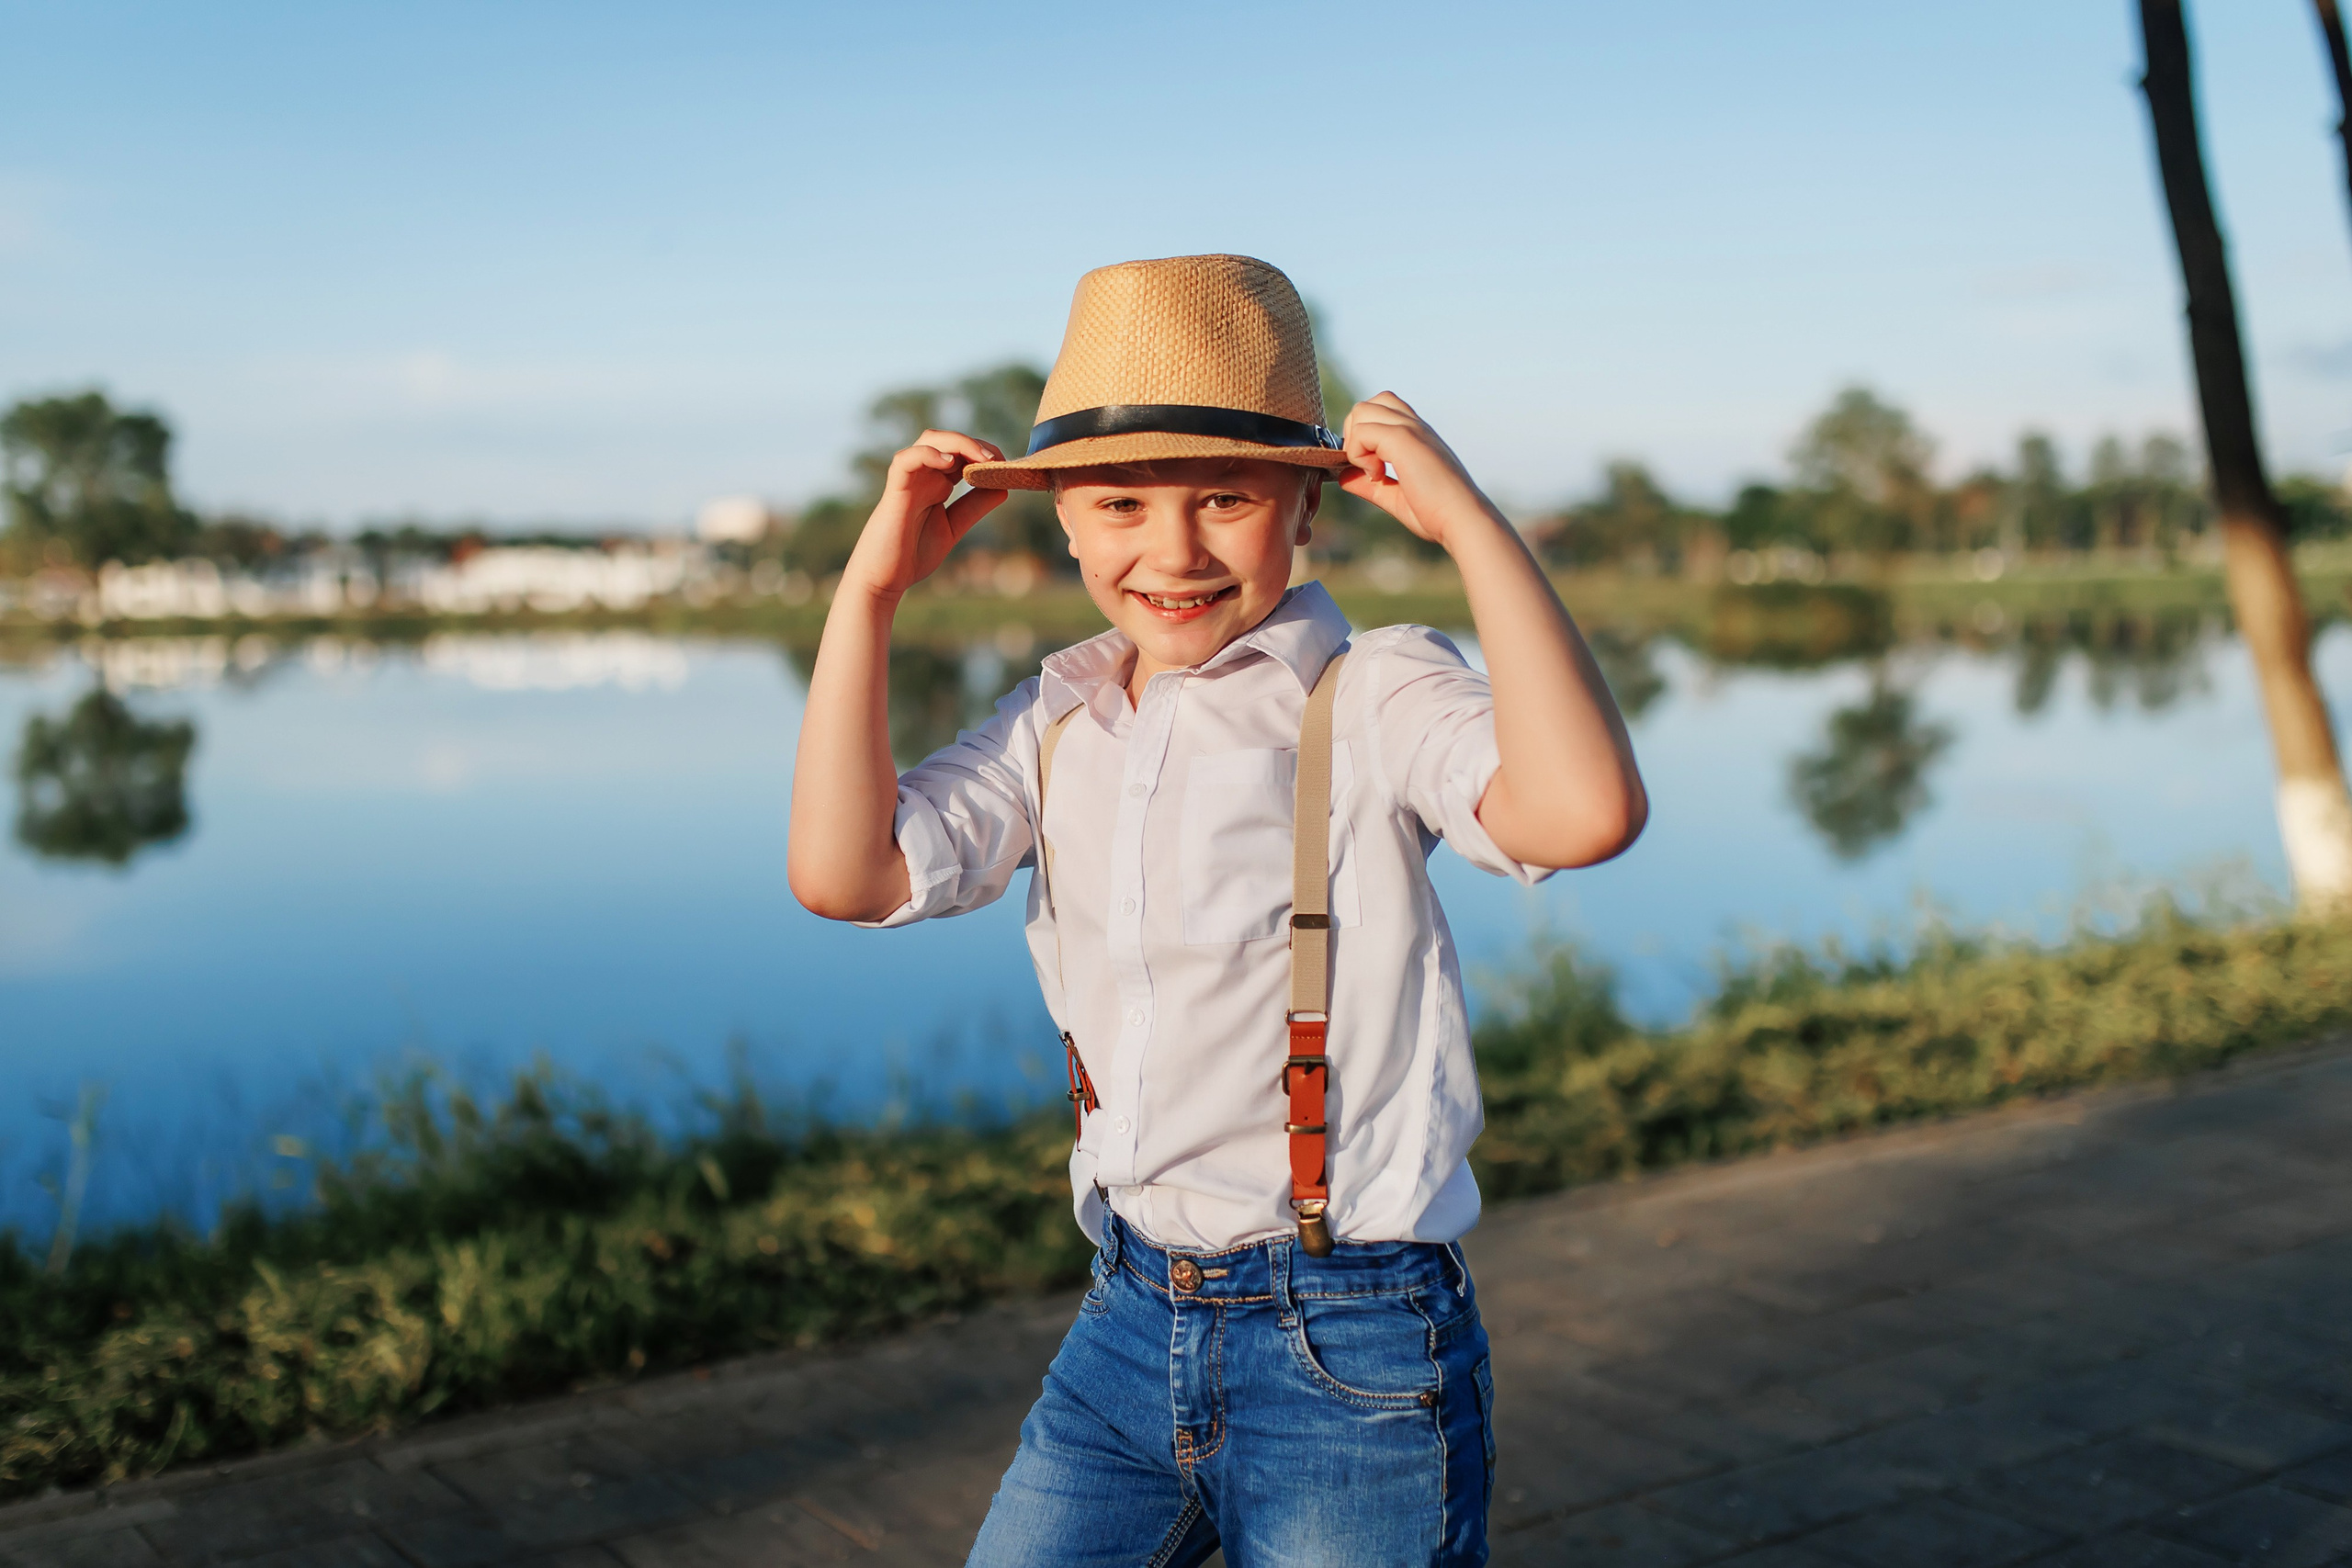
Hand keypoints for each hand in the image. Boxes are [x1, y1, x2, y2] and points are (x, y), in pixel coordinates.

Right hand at [841, 430, 1008, 599]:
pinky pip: (906, 460)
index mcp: (938, 484)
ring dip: (959, 442)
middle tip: (998, 460)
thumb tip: (1002, 487)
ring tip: (982, 457)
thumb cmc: (913, 554)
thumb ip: (974, 507)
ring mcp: (909, 480)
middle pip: (949, 441)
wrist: (884, 579)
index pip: (963, 454)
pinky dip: (927, 454)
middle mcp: (924, 476)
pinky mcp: (895, 490)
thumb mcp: (953, 527)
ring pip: (930, 441)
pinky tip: (949, 462)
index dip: (985, 454)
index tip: (1007, 467)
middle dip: (976, 444)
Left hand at [1334, 393, 1493, 550]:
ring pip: (1361, 410)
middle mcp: (1415, 426)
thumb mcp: (1396, 498)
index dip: (1364, 437)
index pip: (1381, 411)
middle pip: (1366, 405)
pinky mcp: (1404, 438)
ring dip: (1356, 443)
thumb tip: (1343, 477)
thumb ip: (1370, 486)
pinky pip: (1362, 431)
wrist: (1462, 520)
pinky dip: (1358, 454)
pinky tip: (1377, 476)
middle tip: (1367, 468)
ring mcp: (1411, 428)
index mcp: (1417, 436)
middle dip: (1354, 436)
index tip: (1372, 470)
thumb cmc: (1438, 514)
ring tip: (1374, 472)